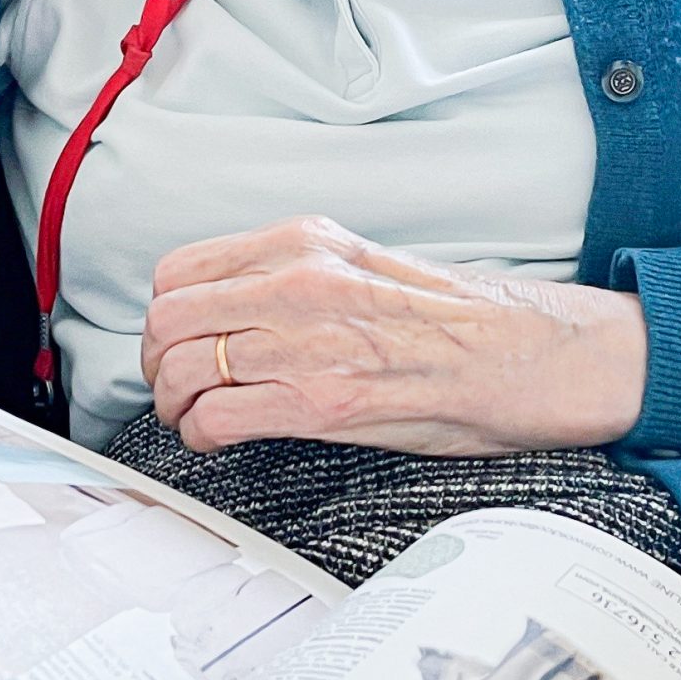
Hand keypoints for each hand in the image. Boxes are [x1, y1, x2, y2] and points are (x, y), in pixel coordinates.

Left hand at [140, 216, 648, 456]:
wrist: (521, 353)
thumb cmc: (455, 317)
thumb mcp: (362, 262)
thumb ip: (294, 272)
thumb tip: (232, 300)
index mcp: (305, 243)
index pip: (181, 270)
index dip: (165, 314)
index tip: (178, 337)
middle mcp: (296, 283)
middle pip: (168, 321)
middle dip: (159, 361)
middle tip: (177, 383)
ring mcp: (305, 341)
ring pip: (182, 369)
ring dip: (176, 403)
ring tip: (197, 415)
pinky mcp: (320, 401)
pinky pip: (217, 417)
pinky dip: (202, 435)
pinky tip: (221, 436)